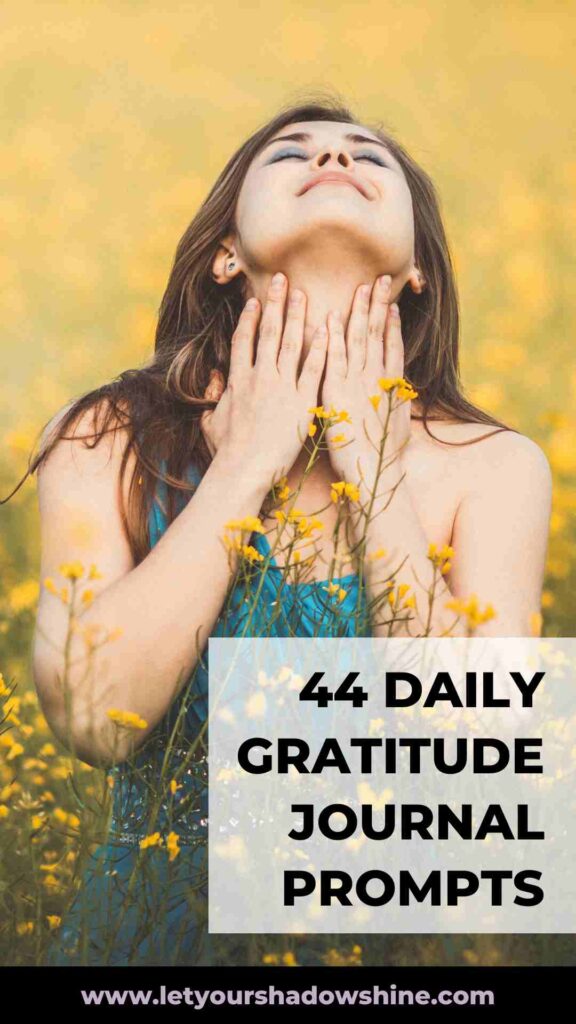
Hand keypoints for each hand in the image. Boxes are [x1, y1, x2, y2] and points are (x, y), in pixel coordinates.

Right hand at [200, 273, 327, 489]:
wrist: (243, 469)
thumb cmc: (227, 453)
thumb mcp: (212, 423)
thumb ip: (214, 401)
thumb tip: (212, 386)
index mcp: (237, 381)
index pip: (243, 340)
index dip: (249, 318)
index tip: (254, 300)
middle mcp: (259, 378)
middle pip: (267, 332)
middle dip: (275, 304)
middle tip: (281, 279)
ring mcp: (281, 388)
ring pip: (290, 343)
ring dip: (296, 315)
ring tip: (302, 293)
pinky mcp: (301, 402)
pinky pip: (314, 369)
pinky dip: (320, 348)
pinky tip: (327, 330)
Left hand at [320, 275, 411, 492]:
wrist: (373, 474)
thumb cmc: (383, 458)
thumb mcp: (396, 428)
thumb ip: (396, 407)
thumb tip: (401, 397)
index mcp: (391, 387)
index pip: (393, 347)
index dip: (391, 323)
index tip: (392, 303)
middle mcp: (377, 380)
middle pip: (378, 335)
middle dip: (379, 306)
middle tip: (381, 280)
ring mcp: (358, 384)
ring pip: (359, 340)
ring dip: (359, 312)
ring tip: (362, 287)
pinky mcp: (337, 393)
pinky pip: (334, 359)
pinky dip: (334, 337)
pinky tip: (332, 317)